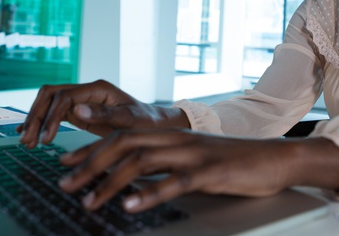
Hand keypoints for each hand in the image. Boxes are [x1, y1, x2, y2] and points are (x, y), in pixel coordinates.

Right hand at [16, 80, 188, 147]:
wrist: (155, 124)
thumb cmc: (146, 121)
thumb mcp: (130, 120)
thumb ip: (105, 115)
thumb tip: (76, 110)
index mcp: (98, 88)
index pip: (64, 96)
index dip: (51, 116)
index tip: (45, 139)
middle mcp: (86, 91)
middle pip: (50, 95)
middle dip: (36, 116)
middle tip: (28, 141)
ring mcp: (81, 100)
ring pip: (48, 103)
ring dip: (35, 120)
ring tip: (26, 143)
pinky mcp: (79, 111)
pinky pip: (54, 112)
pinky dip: (40, 122)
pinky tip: (28, 133)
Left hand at [57, 130, 338, 212]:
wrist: (274, 158)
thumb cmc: (233, 162)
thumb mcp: (194, 158)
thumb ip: (165, 163)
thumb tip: (133, 180)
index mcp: (171, 135)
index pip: (122, 133)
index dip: (91, 147)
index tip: (66, 161)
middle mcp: (176, 139)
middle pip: (123, 143)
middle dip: (89, 163)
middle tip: (65, 183)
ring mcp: (192, 154)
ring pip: (141, 160)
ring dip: (110, 181)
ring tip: (89, 201)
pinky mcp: (208, 172)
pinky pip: (174, 182)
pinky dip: (150, 193)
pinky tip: (131, 206)